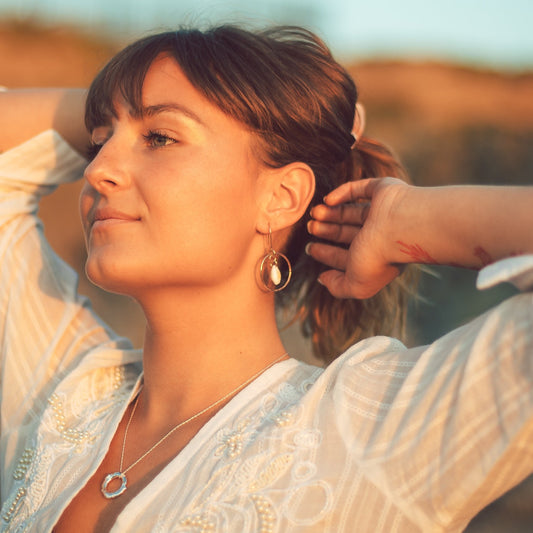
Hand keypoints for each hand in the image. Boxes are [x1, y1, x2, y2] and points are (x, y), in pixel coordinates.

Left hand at [306, 177, 408, 298]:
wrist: (402, 227)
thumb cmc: (379, 258)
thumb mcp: (355, 285)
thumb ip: (338, 287)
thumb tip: (322, 279)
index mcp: (377, 258)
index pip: (348, 256)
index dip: (327, 253)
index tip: (310, 249)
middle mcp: (381, 235)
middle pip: (348, 232)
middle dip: (327, 230)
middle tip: (310, 227)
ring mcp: (384, 212)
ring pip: (352, 211)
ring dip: (331, 213)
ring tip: (314, 213)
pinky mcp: (384, 190)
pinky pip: (360, 188)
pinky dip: (342, 193)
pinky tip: (328, 200)